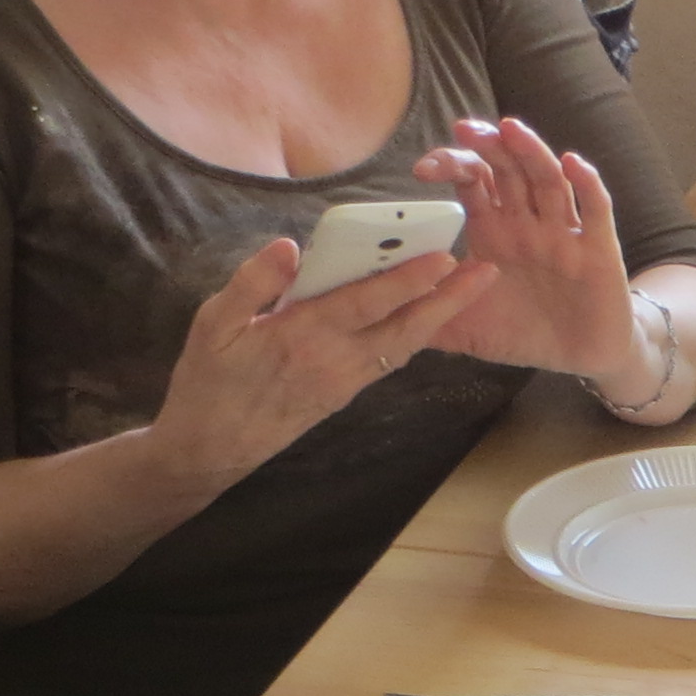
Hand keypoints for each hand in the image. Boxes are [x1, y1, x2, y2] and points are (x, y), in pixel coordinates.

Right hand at [147, 234, 496, 494]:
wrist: (210, 448)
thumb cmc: (208, 380)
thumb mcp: (212, 325)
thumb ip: (251, 284)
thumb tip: (288, 246)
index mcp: (301, 336)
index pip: (366, 302)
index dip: (407, 279)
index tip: (444, 255)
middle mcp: (333, 360)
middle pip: (404, 327)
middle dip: (448, 299)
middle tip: (487, 271)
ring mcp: (344, 381)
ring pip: (404, 345)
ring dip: (440, 316)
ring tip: (471, 288)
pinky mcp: (346, 393)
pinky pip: (390, 360)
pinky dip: (415, 335)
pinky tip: (431, 315)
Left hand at [414, 117, 645, 379]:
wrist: (580, 356)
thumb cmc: (524, 333)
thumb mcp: (466, 327)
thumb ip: (427, 315)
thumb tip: (378, 315)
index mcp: (494, 230)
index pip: (471, 182)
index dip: (451, 166)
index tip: (423, 170)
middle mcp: (527, 222)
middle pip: (508, 169)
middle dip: (488, 147)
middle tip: (466, 130)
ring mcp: (563, 231)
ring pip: (548, 180)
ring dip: (530, 152)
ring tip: (510, 130)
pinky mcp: (598, 248)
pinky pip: (596, 209)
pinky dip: (587, 184)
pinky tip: (572, 163)